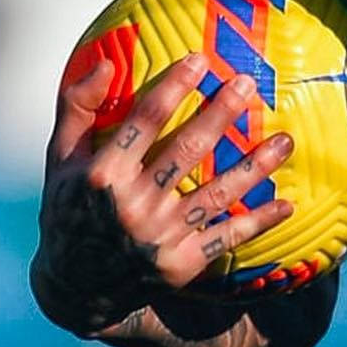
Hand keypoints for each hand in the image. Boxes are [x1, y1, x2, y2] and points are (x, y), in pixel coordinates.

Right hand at [31, 50, 295, 339]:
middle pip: (187, 151)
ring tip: (286, 141)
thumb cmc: (69, 207)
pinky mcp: (180, 265)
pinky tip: (287, 205)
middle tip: (248, 84)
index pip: (144, 122)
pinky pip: (226, 239)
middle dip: (220, 114)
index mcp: (103, 175)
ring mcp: (159, 238)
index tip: (200, 60)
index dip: (173, 88)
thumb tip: (106, 63)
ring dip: (255, 167)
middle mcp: (132, 206)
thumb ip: (77, 107)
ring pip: (216, 195)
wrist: (76, 286)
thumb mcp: (60, 158)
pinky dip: (258, 222)